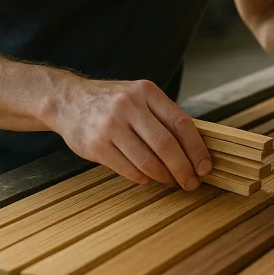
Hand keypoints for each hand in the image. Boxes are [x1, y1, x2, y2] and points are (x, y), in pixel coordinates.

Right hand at [50, 78, 211, 189]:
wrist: (68, 101)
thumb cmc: (112, 102)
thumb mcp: (139, 96)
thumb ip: (162, 115)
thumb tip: (195, 148)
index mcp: (146, 92)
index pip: (180, 123)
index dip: (197, 148)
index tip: (205, 166)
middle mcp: (129, 106)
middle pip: (166, 145)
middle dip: (184, 169)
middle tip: (192, 183)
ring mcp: (111, 126)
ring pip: (148, 161)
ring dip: (165, 177)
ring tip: (172, 182)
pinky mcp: (97, 146)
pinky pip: (129, 170)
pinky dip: (144, 178)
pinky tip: (149, 178)